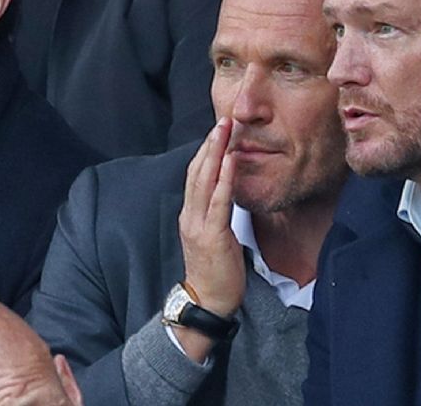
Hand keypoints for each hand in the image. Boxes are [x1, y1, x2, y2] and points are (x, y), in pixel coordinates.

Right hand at [179, 117, 245, 317]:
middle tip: (222, 119)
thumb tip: (229, 192)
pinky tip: (231, 161)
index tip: (216, 130)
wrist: (208, 302)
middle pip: (196, 171)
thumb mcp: (214, 236)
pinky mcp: (211, 236)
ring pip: (203, 181)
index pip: (194, 175)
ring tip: (225, 130)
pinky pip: (218, 202)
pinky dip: (224, 179)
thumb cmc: (216, 271)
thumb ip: (217, 214)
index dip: (204, 151)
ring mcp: (197, 225)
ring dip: (215, 153)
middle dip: (209, 143)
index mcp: (189, 215)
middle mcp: (189, 216)